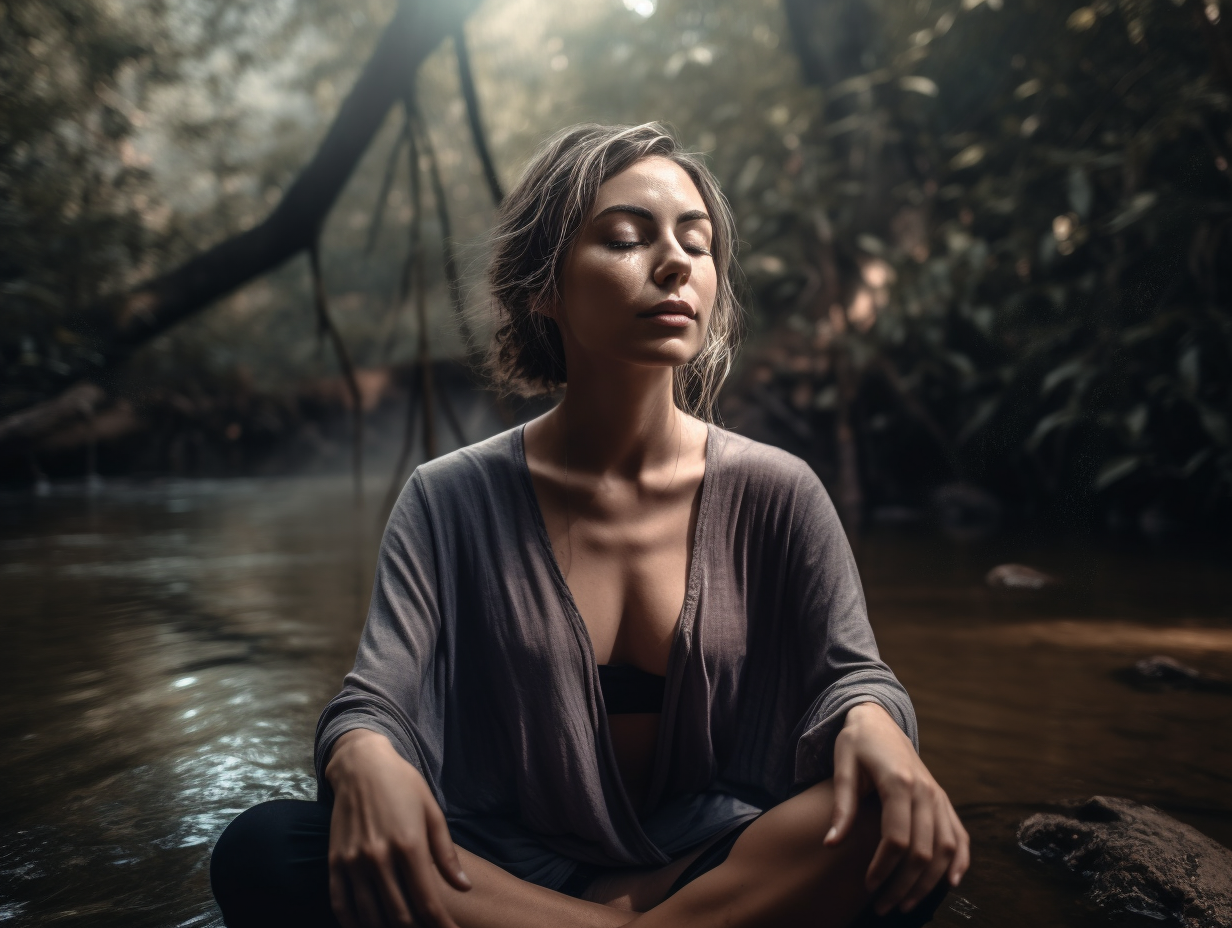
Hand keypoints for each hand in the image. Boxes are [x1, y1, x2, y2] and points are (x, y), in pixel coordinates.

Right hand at [325, 730, 470, 927]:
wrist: (361, 765)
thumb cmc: (403, 786)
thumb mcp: (432, 813)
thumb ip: (446, 854)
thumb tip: (464, 887)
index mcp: (409, 845)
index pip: (427, 901)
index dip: (440, 925)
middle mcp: (379, 857)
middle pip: (400, 915)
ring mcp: (353, 861)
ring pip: (370, 915)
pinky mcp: (334, 862)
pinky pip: (340, 904)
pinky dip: (353, 923)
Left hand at [823, 702, 969, 914]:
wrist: (879, 719)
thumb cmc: (856, 742)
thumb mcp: (842, 766)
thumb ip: (842, 806)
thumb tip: (831, 844)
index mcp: (899, 782)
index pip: (897, 838)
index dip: (883, 867)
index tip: (868, 886)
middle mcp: (926, 791)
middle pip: (924, 851)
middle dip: (904, 884)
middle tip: (882, 906)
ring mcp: (938, 796)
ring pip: (945, 849)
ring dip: (929, 882)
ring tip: (907, 903)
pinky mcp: (943, 799)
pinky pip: (960, 835)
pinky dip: (960, 861)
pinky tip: (951, 883)